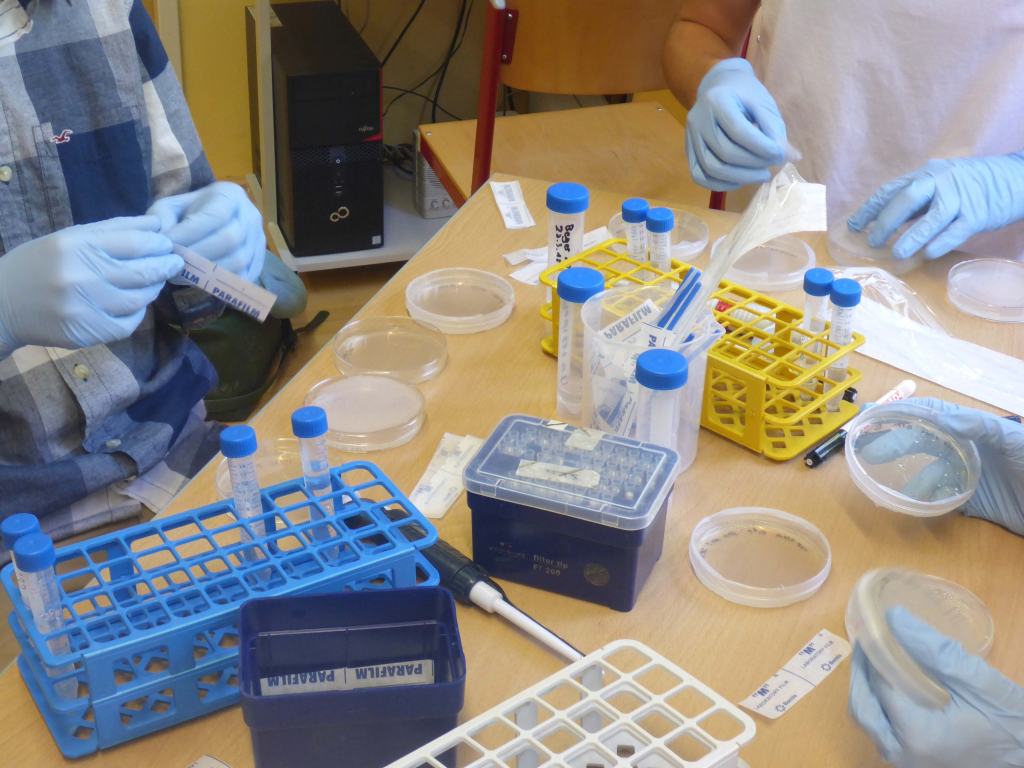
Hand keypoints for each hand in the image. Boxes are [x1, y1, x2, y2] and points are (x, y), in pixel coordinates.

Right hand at [0, 217, 179, 351]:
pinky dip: (137, 313)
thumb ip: (113, 230)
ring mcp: (84, 306)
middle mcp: (81, 274)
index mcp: (76, 244)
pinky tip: (135, 304)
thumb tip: (156, 225)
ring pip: (138, 298)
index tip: (168, 244)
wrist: (0, 304)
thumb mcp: (67, 238)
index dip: (158, 243)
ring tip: (156, 281)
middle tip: (175, 262)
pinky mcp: (86, 332)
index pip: (134, 241)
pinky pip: (128, 323)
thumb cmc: (37, 265)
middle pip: (142, 271)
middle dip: (165, 265)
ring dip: (153, 289)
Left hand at [148, 181, 265, 281]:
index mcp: (231, 196)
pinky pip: (243, 277)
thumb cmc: (188, 213)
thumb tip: (163, 239)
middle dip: (198, 255)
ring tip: (182, 274)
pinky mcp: (258, 263)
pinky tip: (198, 280)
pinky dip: (221, 282)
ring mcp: (258, 241)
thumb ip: (161, 218)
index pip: (216, 215)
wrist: (211, 221)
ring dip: (208, 271)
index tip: (167, 245)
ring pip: (239, 261)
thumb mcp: (170, 207)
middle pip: (230, 240)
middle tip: (173, 263)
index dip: (191, 232)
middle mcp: (251, 217)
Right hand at [686, 58, 788, 191]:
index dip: (761, 147)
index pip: (739, 131)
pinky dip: (720, 184)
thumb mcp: (763, 104)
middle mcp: (698, 119)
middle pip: (725, 152)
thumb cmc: (744, 93)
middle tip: (772, 165)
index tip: (780, 154)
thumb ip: (775, 130)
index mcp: (718, 100)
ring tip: (761, 175)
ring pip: (711, 168)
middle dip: (753, 164)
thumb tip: (792, 157)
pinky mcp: (689, 150)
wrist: (718, 86)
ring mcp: (690, 137)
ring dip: (740, 178)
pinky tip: (740, 181)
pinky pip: (700, 175)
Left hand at [848, 154, 1023, 260]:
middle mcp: (941, 182)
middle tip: (872, 241)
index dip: (870, 208)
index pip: (891, 190)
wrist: (1014, 178)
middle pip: (907, 199)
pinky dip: (940, 242)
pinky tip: (927, 254)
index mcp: (926, 174)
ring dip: (911, 237)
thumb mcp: (939, 184)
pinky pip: (955, 230)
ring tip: (896, 253)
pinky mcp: (977, 215)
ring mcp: (960, 198)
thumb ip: (914, 201)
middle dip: (885, 221)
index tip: (853, 226)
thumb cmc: (970, 185)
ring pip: (931, 217)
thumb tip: (883, 222)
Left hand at [849, 607, 1023, 767]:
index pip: (879, 686)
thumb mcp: (975, 679)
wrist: (1023, 753)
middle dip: (862, 671)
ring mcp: (904, 761)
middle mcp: (903, 753)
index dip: (872, 655)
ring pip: (867, 719)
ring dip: (867, 687)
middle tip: (870, 642)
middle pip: (862, 706)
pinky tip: (890, 683)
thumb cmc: (1005, 718)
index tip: (872, 629)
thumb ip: (933, 648)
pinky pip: (880, 729)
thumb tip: (894, 617)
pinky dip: (878, 704)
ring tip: (878, 658)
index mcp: (917, 734)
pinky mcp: (908, 760)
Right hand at [858, 397, 1023, 535]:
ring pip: (927, 474)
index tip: (872, 413)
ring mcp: (969, 476)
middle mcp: (967, 449)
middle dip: (894, 443)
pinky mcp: (974, 504)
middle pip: (922, 442)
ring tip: (887, 489)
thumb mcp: (1012, 438)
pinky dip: (925, 503)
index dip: (902, 411)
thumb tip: (941, 418)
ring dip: (907, 480)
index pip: (931, 414)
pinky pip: (942, 501)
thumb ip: (978, 425)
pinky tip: (912, 505)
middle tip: (865, 450)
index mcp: (974, 428)